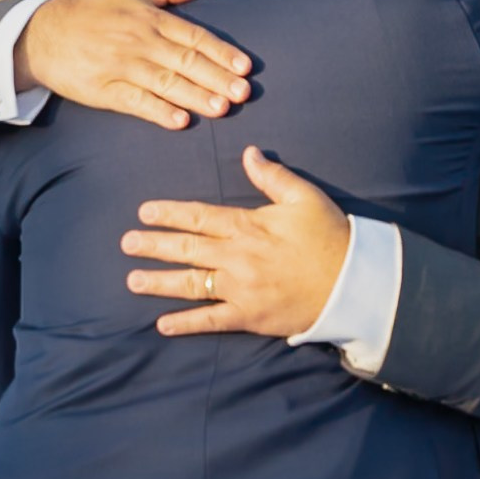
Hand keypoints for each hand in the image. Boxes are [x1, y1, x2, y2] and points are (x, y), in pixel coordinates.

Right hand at [13, 0, 252, 130]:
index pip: (193, 36)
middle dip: (217, 79)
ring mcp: (121, 67)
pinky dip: (158, 111)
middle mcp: (139, 41)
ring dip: (196, 97)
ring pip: (166, 83)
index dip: (221, 52)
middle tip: (244, 94)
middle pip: (185, 62)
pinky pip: (136, 102)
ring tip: (222, 109)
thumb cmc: (90, 10)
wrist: (42, 33)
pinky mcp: (104, 90)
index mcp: (149, 18)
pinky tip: (180, 121)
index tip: (245, 67)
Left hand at [121, 146, 349, 338]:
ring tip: (132, 280)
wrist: (353, 282)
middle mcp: (237, 257)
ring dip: (159, 283)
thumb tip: (249, 152)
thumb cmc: (330, 236)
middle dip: (153, 245)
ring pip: (191, 284)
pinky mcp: (249, 316)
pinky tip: (161, 325)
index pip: (198, 216)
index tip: (144, 212)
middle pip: (186, 249)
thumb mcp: (304, 197)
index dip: (169, 213)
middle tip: (125, 243)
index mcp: (247, 226)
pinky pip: (211, 321)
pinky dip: (185, 324)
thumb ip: (273, 176)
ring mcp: (240, 289)